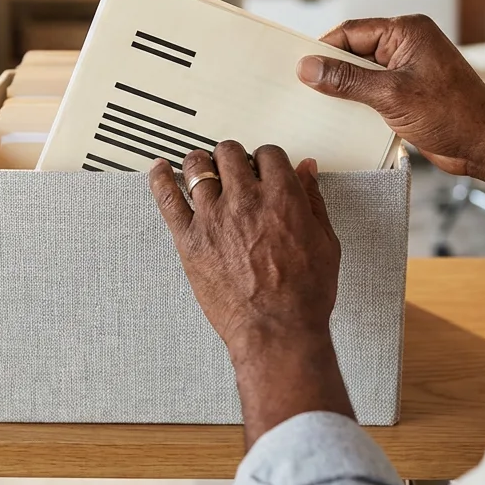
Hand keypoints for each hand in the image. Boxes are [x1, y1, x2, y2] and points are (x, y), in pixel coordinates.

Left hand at [148, 142, 354, 445]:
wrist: (277, 331)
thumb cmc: (304, 295)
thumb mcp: (325, 242)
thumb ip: (313, 200)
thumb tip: (306, 170)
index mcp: (281, 197)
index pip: (268, 154)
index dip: (266, 159)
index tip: (264, 167)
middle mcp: (245, 200)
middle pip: (230, 153)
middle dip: (234, 157)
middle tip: (235, 169)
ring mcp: (213, 219)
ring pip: (198, 168)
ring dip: (203, 164)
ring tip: (203, 169)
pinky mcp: (189, 240)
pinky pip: (166, 199)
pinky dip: (160, 179)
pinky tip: (159, 170)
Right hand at [298, 15, 484, 176]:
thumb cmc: (452, 114)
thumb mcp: (391, 95)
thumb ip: (347, 80)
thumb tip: (309, 67)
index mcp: (407, 32)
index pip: (352, 31)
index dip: (324, 48)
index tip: (300, 66)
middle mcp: (407, 46)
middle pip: (355, 51)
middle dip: (332, 70)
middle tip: (303, 88)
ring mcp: (409, 69)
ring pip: (363, 74)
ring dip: (344, 89)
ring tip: (317, 104)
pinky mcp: (409, 92)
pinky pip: (374, 91)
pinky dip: (358, 102)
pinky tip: (341, 117)